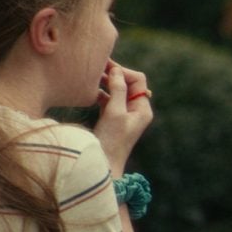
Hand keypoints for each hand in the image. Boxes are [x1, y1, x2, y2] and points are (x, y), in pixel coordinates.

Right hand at [92, 60, 154, 175]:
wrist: (103, 165)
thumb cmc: (111, 140)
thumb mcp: (114, 113)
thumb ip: (117, 90)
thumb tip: (117, 70)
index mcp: (143, 109)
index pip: (137, 80)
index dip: (123, 71)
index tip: (105, 65)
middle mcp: (136, 110)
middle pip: (128, 83)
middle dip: (114, 74)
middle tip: (95, 65)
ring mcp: (125, 115)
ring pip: (117, 91)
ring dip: (105, 82)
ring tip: (90, 75)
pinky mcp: (112, 119)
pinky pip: (108, 100)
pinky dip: (100, 93)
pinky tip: (89, 92)